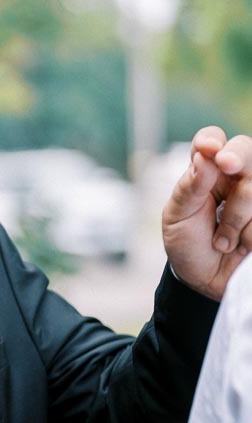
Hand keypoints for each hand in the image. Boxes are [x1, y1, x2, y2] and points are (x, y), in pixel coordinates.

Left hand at [162, 126, 251, 300]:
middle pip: (246, 152)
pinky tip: (242, 247)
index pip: (211, 140)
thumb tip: (205, 156)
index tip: (211, 151)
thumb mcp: (177, 217)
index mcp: (207, 169)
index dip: (212, 141)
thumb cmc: (188, 244)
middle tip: (227, 165)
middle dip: (237, 160)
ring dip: (236, 218)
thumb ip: (190, 186)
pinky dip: (249, 236)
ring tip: (222, 241)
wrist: (205, 281)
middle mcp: (237, 175)